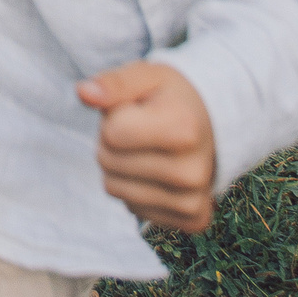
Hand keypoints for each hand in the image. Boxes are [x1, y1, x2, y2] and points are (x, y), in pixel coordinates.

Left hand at [78, 61, 215, 232]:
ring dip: (119, 167)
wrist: (213, 126)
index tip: (137, 109)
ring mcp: (192, 201)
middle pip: (108, 161)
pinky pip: (131, 208)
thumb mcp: (145, 76)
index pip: (111, 132)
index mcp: (183, 129)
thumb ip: (113, 83)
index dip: (114, 115)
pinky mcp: (191, 220)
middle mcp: (192, 171)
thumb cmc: (171, 98)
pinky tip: (158, 172)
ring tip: (148, 149)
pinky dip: (135, 189)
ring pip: (114, 188)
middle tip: (141, 129)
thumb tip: (84, 92)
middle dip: (112, 141)